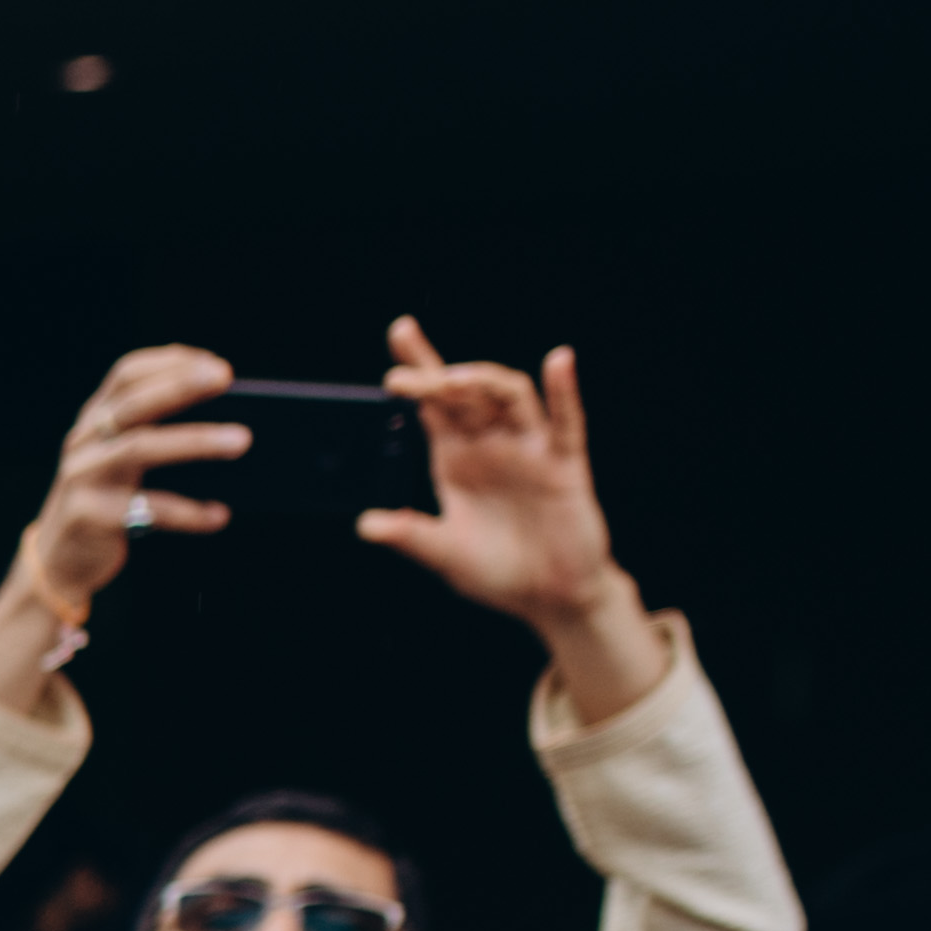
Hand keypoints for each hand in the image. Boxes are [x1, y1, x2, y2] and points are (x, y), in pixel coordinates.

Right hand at [0, 344, 249, 637]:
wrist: (58, 562)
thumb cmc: (106, 503)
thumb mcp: (120, 461)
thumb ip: (152, 434)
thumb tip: (227, 420)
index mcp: (94, 420)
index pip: (126, 375)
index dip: (168, 362)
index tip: (214, 364)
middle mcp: (83, 442)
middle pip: (132, 404)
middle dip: (180, 386)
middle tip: (225, 378)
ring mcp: (81, 477)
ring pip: (139, 448)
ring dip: (194, 441)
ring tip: (241, 440)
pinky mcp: (87, 516)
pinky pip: (144, 509)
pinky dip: (187, 512)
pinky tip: (218, 515)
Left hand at [357, 318, 629, 638]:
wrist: (549, 597)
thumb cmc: (497, 571)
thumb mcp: (444, 554)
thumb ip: (410, 536)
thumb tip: (365, 524)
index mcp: (455, 459)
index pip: (432, 405)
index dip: (419, 368)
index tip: (400, 333)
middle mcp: (490, 445)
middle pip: (465, 394)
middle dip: (435, 377)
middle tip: (402, 376)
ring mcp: (528, 450)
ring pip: (509, 398)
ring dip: (482, 382)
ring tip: (452, 381)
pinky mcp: (563, 465)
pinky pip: (565, 422)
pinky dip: (563, 391)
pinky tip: (558, 363)